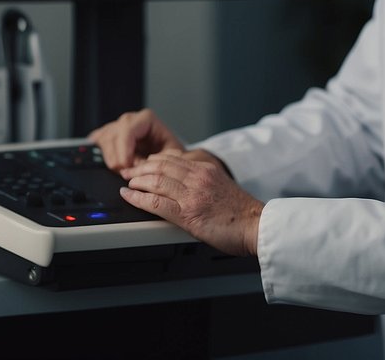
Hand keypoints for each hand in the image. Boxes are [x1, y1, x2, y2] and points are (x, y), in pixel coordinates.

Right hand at [88, 108, 185, 169]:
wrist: (173, 157)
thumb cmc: (173, 156)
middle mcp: (130, 119)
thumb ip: (152, 163)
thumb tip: (132, 170)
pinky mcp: (110, 134)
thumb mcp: (169, 159)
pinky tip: (112, 161)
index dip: (124, 150)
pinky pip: (98, 140)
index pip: (127, 129)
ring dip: (112, 159)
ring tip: (126, 170)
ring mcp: (118, 126)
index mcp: (146, 119)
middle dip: (118, 158)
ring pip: (103, 140)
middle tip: (128, 173)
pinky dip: (103, 153)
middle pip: (112, 135)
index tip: (127, 166)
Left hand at [119, 150, 262, 257]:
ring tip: (127, 183)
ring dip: (136, 181)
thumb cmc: (242, 211)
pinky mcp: (187, 213)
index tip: (142, 164)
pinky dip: (138, 198)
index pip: (171, 157)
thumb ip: (202, 178)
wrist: (257, 226)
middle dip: (139, 168)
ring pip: (155, 180)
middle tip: (127, 172)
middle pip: (159, 166)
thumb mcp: (221, 183)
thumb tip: (183, 180)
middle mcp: (197, 177)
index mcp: (205, 168)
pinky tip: (129, 196)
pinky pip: (156, 202)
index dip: (152, 160)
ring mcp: (191, 194)